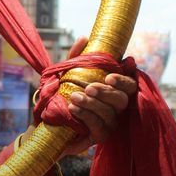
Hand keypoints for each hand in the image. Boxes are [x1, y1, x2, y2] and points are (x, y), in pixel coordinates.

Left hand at [64, 36, 137, 150]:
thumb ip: (76, 58)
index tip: (109, 77)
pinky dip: (87, 117)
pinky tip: (74, 109)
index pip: (130, 86)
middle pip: (122, 101)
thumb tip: (84, 38)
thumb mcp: (66, 74)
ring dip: (92, 105)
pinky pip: (100, 129)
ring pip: (110, 115)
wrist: (45, 121)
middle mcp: (116, 108)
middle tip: (89, 88)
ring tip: (74, 97)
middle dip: (106, 93)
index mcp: (113, 90)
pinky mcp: (99, 137)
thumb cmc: (60, 95)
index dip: (123, 81)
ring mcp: (109, 124)